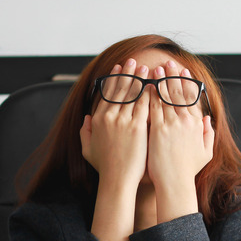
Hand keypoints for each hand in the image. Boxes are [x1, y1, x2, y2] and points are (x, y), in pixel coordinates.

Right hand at [80, 59, 149, 188]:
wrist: (117, 179)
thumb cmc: (105, 168)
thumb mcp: (87, 149)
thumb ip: (85, 132)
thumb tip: (87, 118)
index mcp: (98, 119)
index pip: (107, 93)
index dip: (113, 79)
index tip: (118, 69)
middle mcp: (109, 117)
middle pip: (119, 89)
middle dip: (126, 73)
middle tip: (132, 61)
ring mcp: (123, 121)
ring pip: (132, 93)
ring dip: (138, 78)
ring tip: (144, 67)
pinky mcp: (137, 127)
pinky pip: (144, 105)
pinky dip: (148, 92)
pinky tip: (154, 84)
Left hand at [147, 61, 214, 192]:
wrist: (174, 183)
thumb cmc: (187, 171)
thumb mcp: (205, 152)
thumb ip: (208, 134)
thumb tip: (208, 119)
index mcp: (196, 125)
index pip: (192, 97)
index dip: (187, 82)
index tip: (183, 71)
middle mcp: (185, 121)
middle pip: (179, 92)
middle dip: (173, 75)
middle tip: (168, 62)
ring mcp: (171, 124)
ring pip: (166, 96)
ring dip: (161, 80)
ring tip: (157, 68)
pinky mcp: (157, 129)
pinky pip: (153, 107)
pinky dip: (150, 94)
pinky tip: (145, 84)